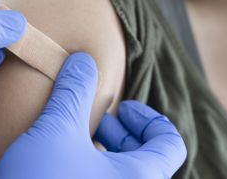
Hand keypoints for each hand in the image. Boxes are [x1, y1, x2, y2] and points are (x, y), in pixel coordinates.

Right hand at [0, 52, 186, 178]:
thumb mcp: (55, 131)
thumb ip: (74, 92)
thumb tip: (83, 60)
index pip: (170, 143)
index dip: (147, 118)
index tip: (120, 109)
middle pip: (148, 159)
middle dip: (121, 134)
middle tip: (96, 122)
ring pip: (124, 177)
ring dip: (106, 154)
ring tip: (77, 142)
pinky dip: (93, 173)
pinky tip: (64, 165)